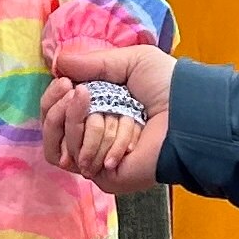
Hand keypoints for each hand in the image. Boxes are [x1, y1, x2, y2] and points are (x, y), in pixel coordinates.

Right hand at [43, 42, 173, 196]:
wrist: (186, 113)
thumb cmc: (166, 86)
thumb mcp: (130, 61)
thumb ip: (93, 62)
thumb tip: (57, 61)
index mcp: (98, 110)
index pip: (57, 112)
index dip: (52, 98)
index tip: (63, 82)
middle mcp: (93, 136)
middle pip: (52, 130)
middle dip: (60, 109)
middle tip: (78, 93)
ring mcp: (96, 158)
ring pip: (61, 146)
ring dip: (84, 122)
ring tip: (110, 112)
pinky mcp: (104, 177)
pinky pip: (78, 159)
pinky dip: (95, 139)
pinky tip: (115, 129)